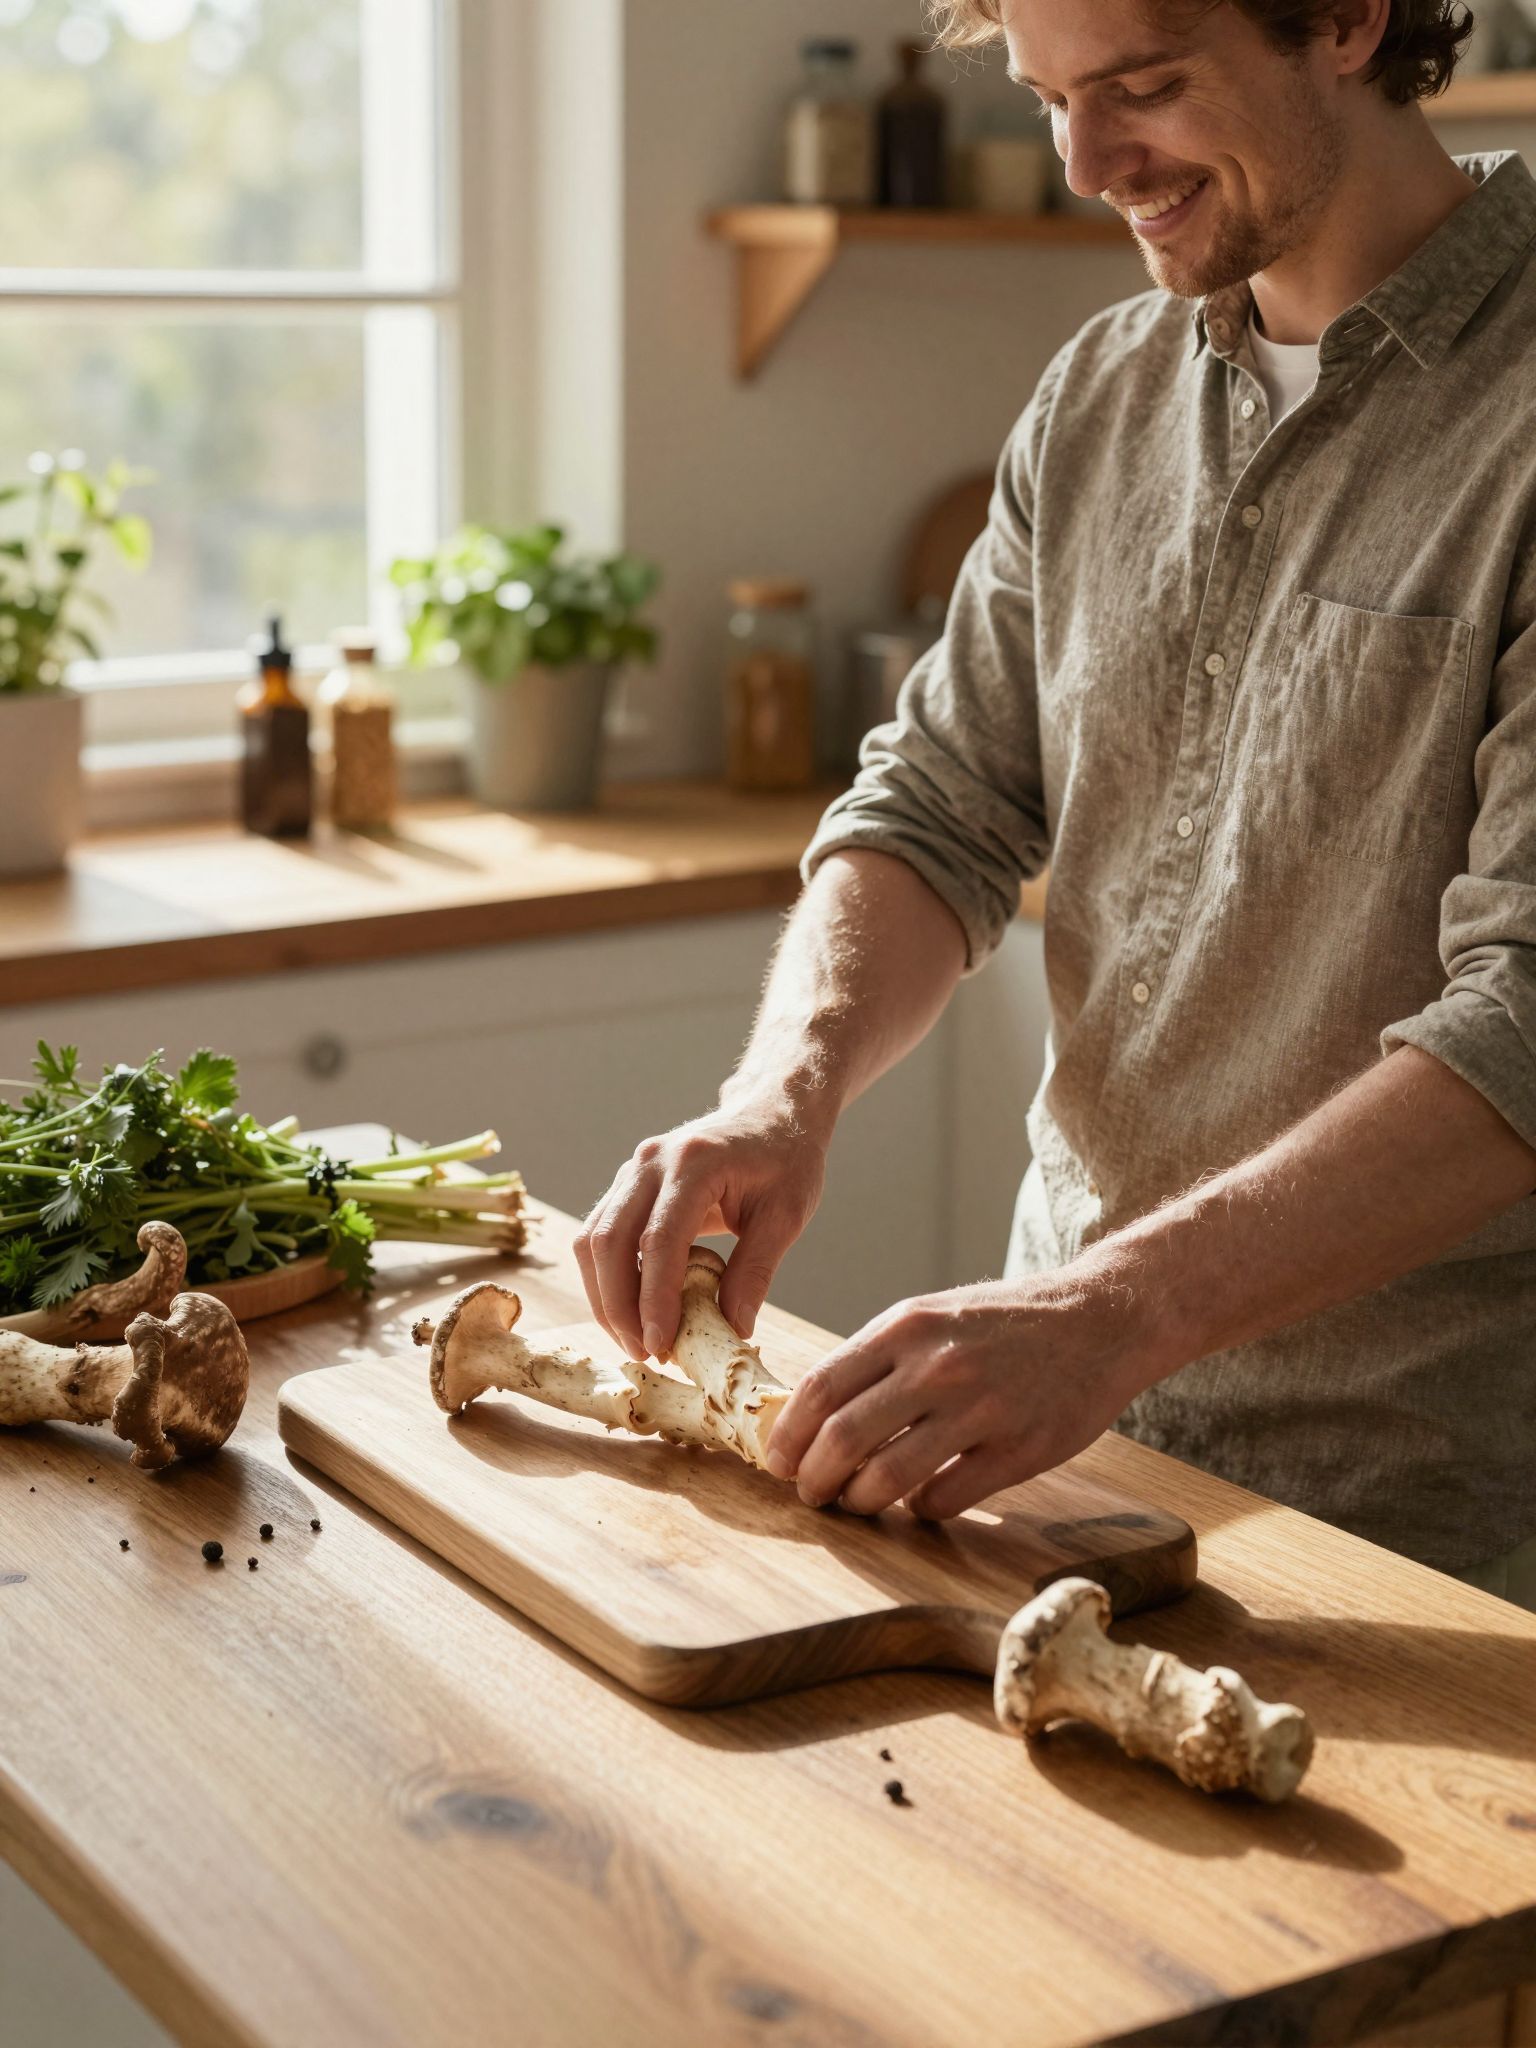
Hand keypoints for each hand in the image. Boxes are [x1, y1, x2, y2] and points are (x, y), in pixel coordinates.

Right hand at [575, 1095, 828, 1361]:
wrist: (772, 1113)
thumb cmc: (786, 1160)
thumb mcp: (786, 1215)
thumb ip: (756, 1271)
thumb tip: (734, 1330)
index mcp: (693, 1163)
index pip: (658, 1240)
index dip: (654, 1299)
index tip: (660, 1347)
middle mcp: (651, 1161)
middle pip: (608, 1241)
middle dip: (618, 1306)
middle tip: (645, 1353)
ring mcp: (633, 1170)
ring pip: (593, 1240)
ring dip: (606, 1297)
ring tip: (637, 1341)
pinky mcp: (628, 1185)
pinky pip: (601, 1235)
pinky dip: (608, 1278)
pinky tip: (634, 1311)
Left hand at [764, 1273, 1164, 1519]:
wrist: (1101, 1319)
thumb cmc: (1007, 1322)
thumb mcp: (933, 1317)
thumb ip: (879, 1359)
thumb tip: (815, 1415)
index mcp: (906, 1326)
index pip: (820, 1388)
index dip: (789, 1434)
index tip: (779, 1462)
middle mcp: (937, 1366)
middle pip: (843, 1439)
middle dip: (814, 1478)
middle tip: (812, 1493)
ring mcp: (980, 1409)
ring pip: (888, 1478)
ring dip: (860, 1501)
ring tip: (857, 1504)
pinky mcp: (1019, 1449)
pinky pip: (946, 1497)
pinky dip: (921, 1508)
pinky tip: (922, 1500)